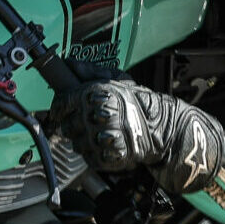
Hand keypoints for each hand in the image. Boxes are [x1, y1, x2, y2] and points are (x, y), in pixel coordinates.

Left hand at [51, 78, 224, 191]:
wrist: (164, 127)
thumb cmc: (140, 103)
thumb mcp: (117, 79)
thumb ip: (91, 71)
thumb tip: (70, 64)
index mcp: (97, 92)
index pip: (62, 101)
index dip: (60, 108)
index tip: (60, 111)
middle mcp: (98, 113)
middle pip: (67, 125)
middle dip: (74, 126)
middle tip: (88, 124)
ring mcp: (104, 136)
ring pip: (77, 144)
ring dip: (85, 142)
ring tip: (101, 135)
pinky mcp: (110, 156)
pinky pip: (91, 159)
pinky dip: (96, 155)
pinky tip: (107, 146)